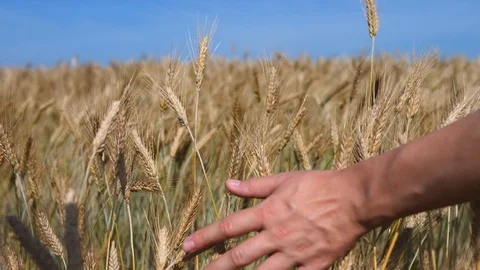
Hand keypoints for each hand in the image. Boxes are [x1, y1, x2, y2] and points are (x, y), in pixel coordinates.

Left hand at [182, 169, 371, 268]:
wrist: (354, 198)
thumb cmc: (318, 185)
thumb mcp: (284, 180)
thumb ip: (254, 186)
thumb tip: (227, 185)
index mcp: (268, 212)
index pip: (229, 227)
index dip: (205, 237)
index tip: (187, 246)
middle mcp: (277, 235)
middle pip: (239, 257)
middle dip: (214, 267)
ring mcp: (295, 253)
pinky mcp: (314, 265)